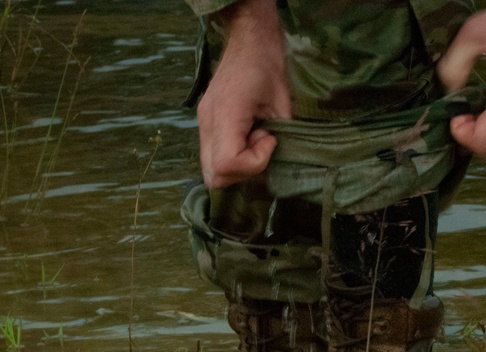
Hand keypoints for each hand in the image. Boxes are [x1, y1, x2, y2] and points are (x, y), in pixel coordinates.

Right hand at [196, 0, 290, 188]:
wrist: (249, 40)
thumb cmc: (268, 65)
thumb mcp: (282, 103)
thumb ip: (279, 137)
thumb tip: (276, 162)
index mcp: (226, 113)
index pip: (226, 165)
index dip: (252, 164)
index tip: (270, 141)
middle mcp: (208, 123)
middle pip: (213, 176)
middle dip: (243, 172)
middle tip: (262, 147)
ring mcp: (203, 124)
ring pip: (211, 171)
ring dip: (238, 166)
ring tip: (255, 139)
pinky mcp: (206, 124)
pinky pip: (213, 156)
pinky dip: (232, 158)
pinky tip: (248, 137)